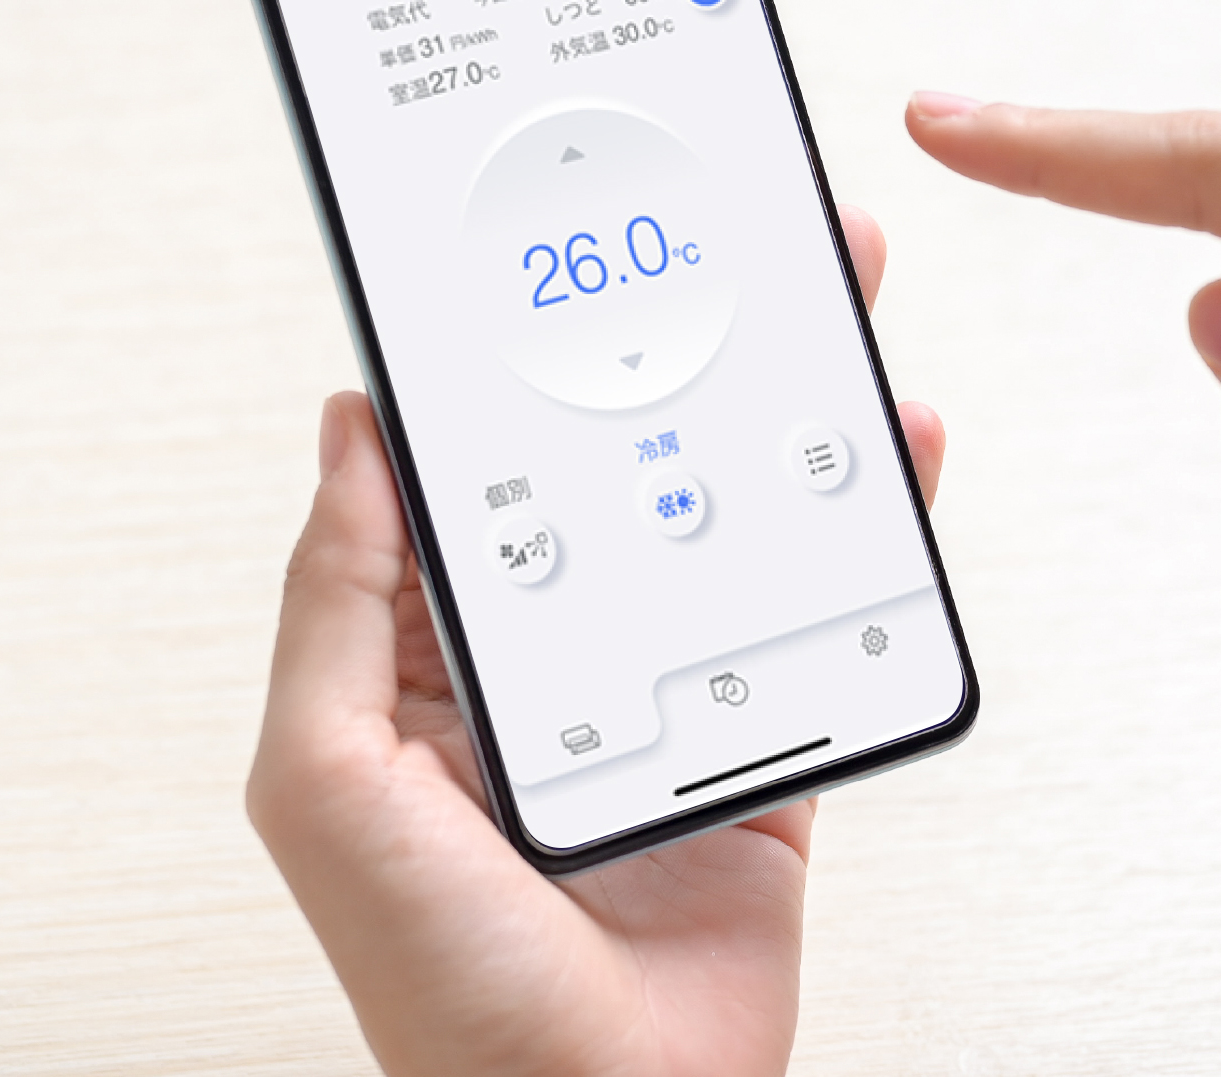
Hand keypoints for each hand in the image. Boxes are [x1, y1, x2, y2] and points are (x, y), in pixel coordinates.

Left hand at [247, 209, 943, 1076]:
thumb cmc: (435, 978)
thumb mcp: (326, 779)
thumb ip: (333, 603)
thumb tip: (349, 433)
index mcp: (429, 652)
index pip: (469, 471)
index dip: (506, 364)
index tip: (550, 259)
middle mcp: (546, 657)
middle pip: (614, 469)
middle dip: (670, 354)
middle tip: (722, 241)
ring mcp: (659, 693)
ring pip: (724, 516)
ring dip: (776, 411)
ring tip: (824, 301)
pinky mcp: (760, 742)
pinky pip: (817, 611)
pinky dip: (864, 531)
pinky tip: (895, 450)